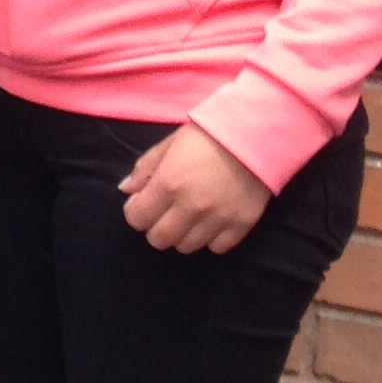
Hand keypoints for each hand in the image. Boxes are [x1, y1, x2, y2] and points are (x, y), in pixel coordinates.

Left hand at [121, 123, 272, 253]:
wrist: (255, 134)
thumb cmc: (206, 135)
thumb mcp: (168, 145)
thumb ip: (144, 170)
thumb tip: (126, 190)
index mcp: (168, 184)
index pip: (137, 218)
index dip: (136, 212)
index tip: (142, 204)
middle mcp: (191, 207)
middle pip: (160, 239)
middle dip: (155, 228)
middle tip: (163, 215)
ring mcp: (218, 218)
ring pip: (187, 247)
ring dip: (182, 235)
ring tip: (188, 218)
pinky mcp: (242, 224)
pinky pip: (218, 248)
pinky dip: (210, 240)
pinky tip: (210, 223)